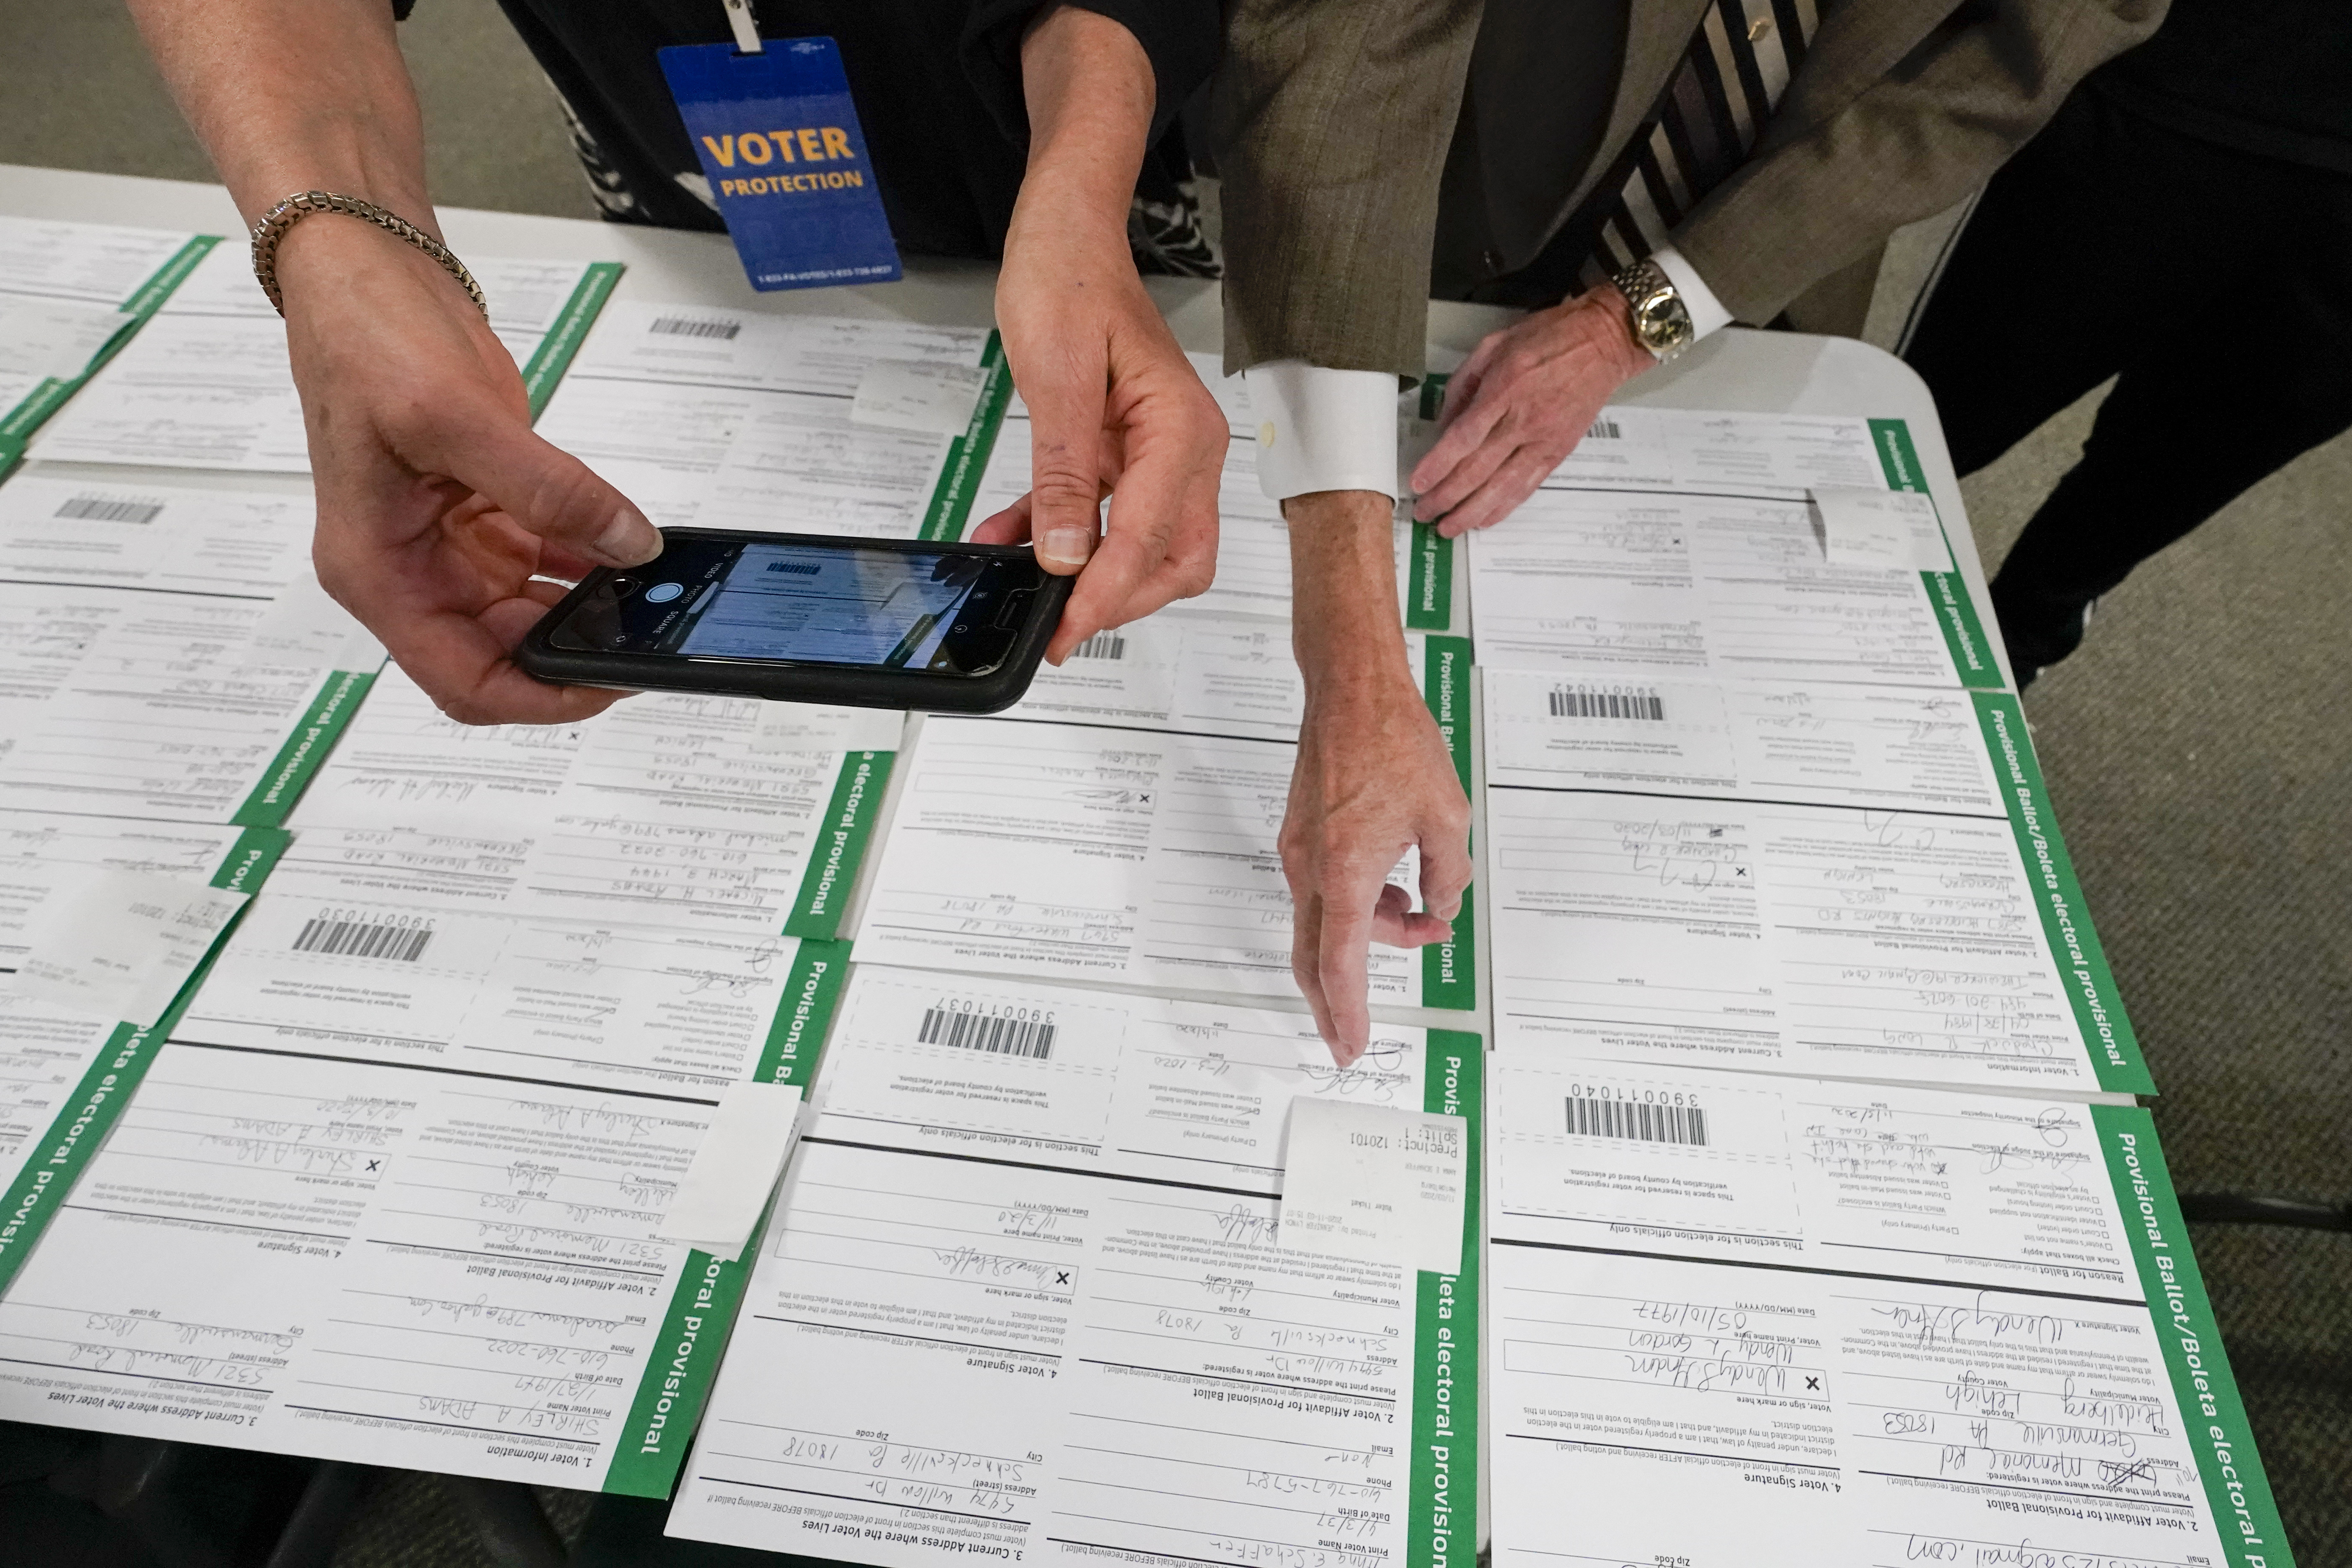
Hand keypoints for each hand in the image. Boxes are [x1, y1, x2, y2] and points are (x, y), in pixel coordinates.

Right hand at [279, 218, 662, 723]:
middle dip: (573, 652)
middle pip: (500, 657)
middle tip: (651, 634)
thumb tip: (629, 544)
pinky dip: (587, 563)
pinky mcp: (481, 511)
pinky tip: (632, 555)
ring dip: (587, 610)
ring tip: (654, 600)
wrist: (364, 271)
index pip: (462, 680)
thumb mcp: (454, 417)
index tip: (608, 681)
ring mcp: (446, 544)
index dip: (539, 697)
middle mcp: (410, 571)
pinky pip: (541, 561)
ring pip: (527, 613)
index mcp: (378, 573)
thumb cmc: (365, 339)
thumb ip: (548, 491)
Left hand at [965, 5, 1225, 664]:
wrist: (1066, 232)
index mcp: (1180, 431)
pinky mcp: (1126, 453)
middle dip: (1120, 602)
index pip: (1149, 536)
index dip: (1105, 592)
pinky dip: (1066, 537)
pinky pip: (1106, 514)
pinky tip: (1012, 543)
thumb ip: (1063, 474)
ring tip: (1027, 595)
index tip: (1065, 629)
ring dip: (1092, 577)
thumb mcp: (1057, 378)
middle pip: (1172, 559)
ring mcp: (1159, 454)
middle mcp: (1185, 450)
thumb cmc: (1069, 281)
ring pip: (1146, 548)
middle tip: (1057, 630)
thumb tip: (1064, 554)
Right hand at [1284, 681, 1471, 1063]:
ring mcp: (1300, 852)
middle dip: (1337, 1001)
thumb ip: (1447, 877)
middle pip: (1315, 958)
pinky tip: (1394, 888)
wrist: (1351, 691)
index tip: (1350, 1045)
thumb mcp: (1446, 817)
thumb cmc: (1392, 740)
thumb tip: (1440, 906)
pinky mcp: (1302, 837)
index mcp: (1346, 871)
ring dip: (1370, 936)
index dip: (1347, 1012)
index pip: (1342, 964)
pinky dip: (1357, 906)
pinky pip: (1324, 891)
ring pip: (1327, 923)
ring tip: (1423, 916)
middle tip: (1351, 1035)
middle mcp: (1311, 868)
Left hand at [1408, 283, 1655, 535]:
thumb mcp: (1494, 345)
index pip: (1464, 437)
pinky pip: (1528, 486)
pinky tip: (1485, 519)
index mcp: (1504, 388)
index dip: (1438, 465)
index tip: (1418, 483)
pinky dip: (1505, 506)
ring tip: (1449, 528)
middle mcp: (1524, 420)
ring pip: (1503, 486)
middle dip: (1446, 496)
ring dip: (1472, 512)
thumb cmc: (1549, 336)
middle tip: (1424, 513)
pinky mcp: (1560, 451)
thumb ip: (1464, 385)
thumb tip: (1443, 424)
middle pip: (1478, 469)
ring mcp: (1544, 439)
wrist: (1604, 341)